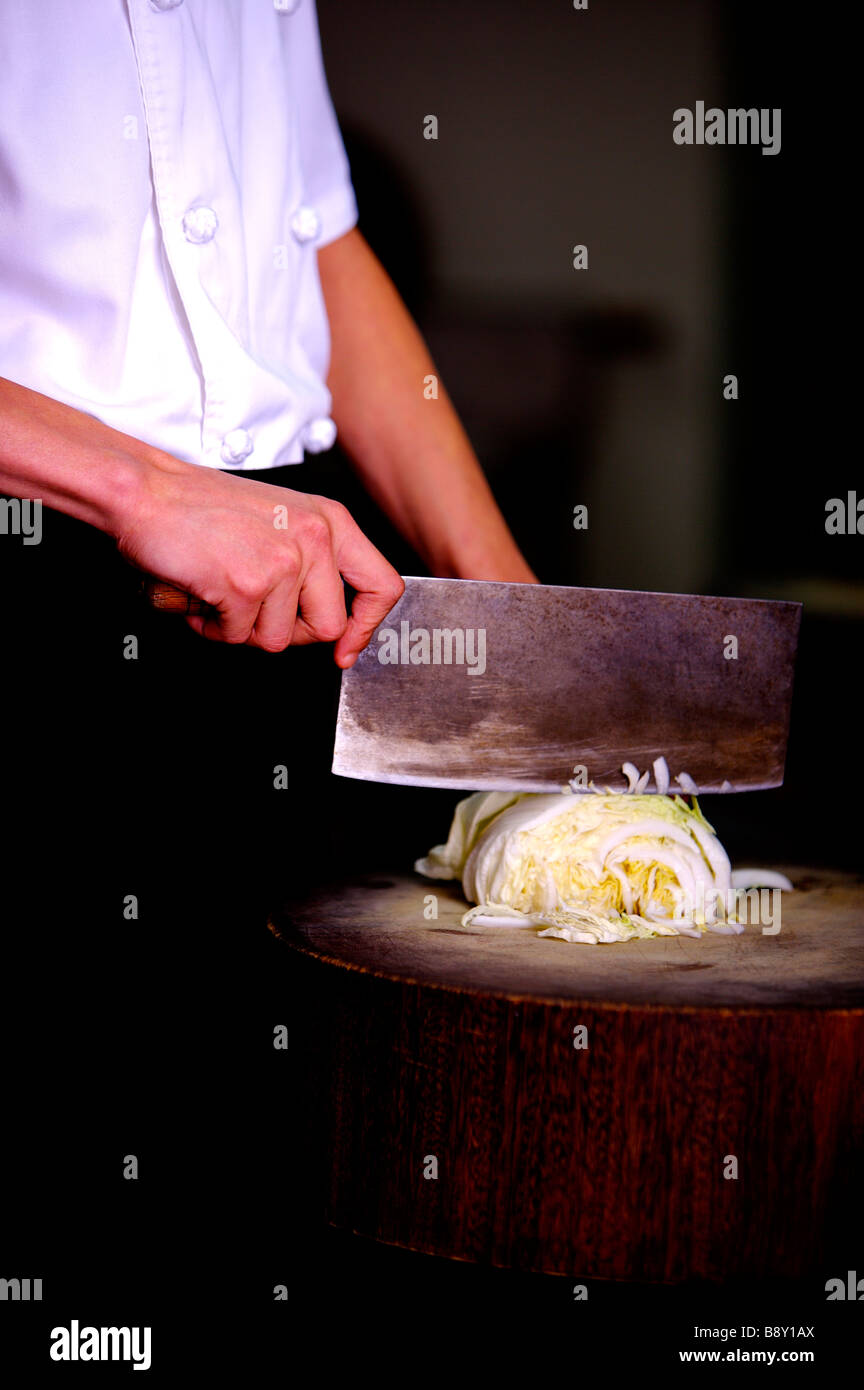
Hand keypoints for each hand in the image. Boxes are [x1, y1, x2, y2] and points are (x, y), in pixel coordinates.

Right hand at [116, 456, 403, 664]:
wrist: (145, 492)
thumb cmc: (202, 507)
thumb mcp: (281, 520)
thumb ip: (313, 562)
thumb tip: (332, 620)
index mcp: (330, 522)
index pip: (381, 586)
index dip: (365, 627)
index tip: (347, 647)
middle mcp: (314, 539)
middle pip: (327, 627)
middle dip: (286, 631)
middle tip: (253, 609)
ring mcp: (282, 562)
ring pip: (278, 639)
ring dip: (242, 628)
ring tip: (220, 592)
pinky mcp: (246, 584)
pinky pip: (237, 637)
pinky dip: (212, 626)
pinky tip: (202, 594)